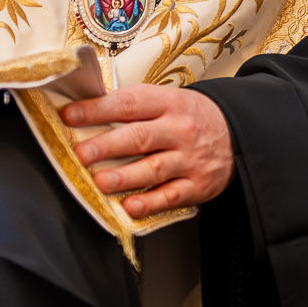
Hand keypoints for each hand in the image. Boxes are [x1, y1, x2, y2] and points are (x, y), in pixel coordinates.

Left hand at [61, 84, 232, 218]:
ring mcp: (189, 159)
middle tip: (82, 153)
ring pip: (153, 169)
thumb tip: (86, 112)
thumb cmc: (189, 116)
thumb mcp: (166, 99)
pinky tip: (130, 207)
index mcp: (167, 103)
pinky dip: (149, 203)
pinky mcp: (197, 185)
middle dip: (107, 146)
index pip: (128, 104)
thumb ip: (132, 106)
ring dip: (124, 177)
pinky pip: (171, 196)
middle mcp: (178, 130)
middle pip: (139, 137)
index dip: (97, 109)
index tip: (70, 115)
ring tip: (100, 181)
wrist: (236, 132)